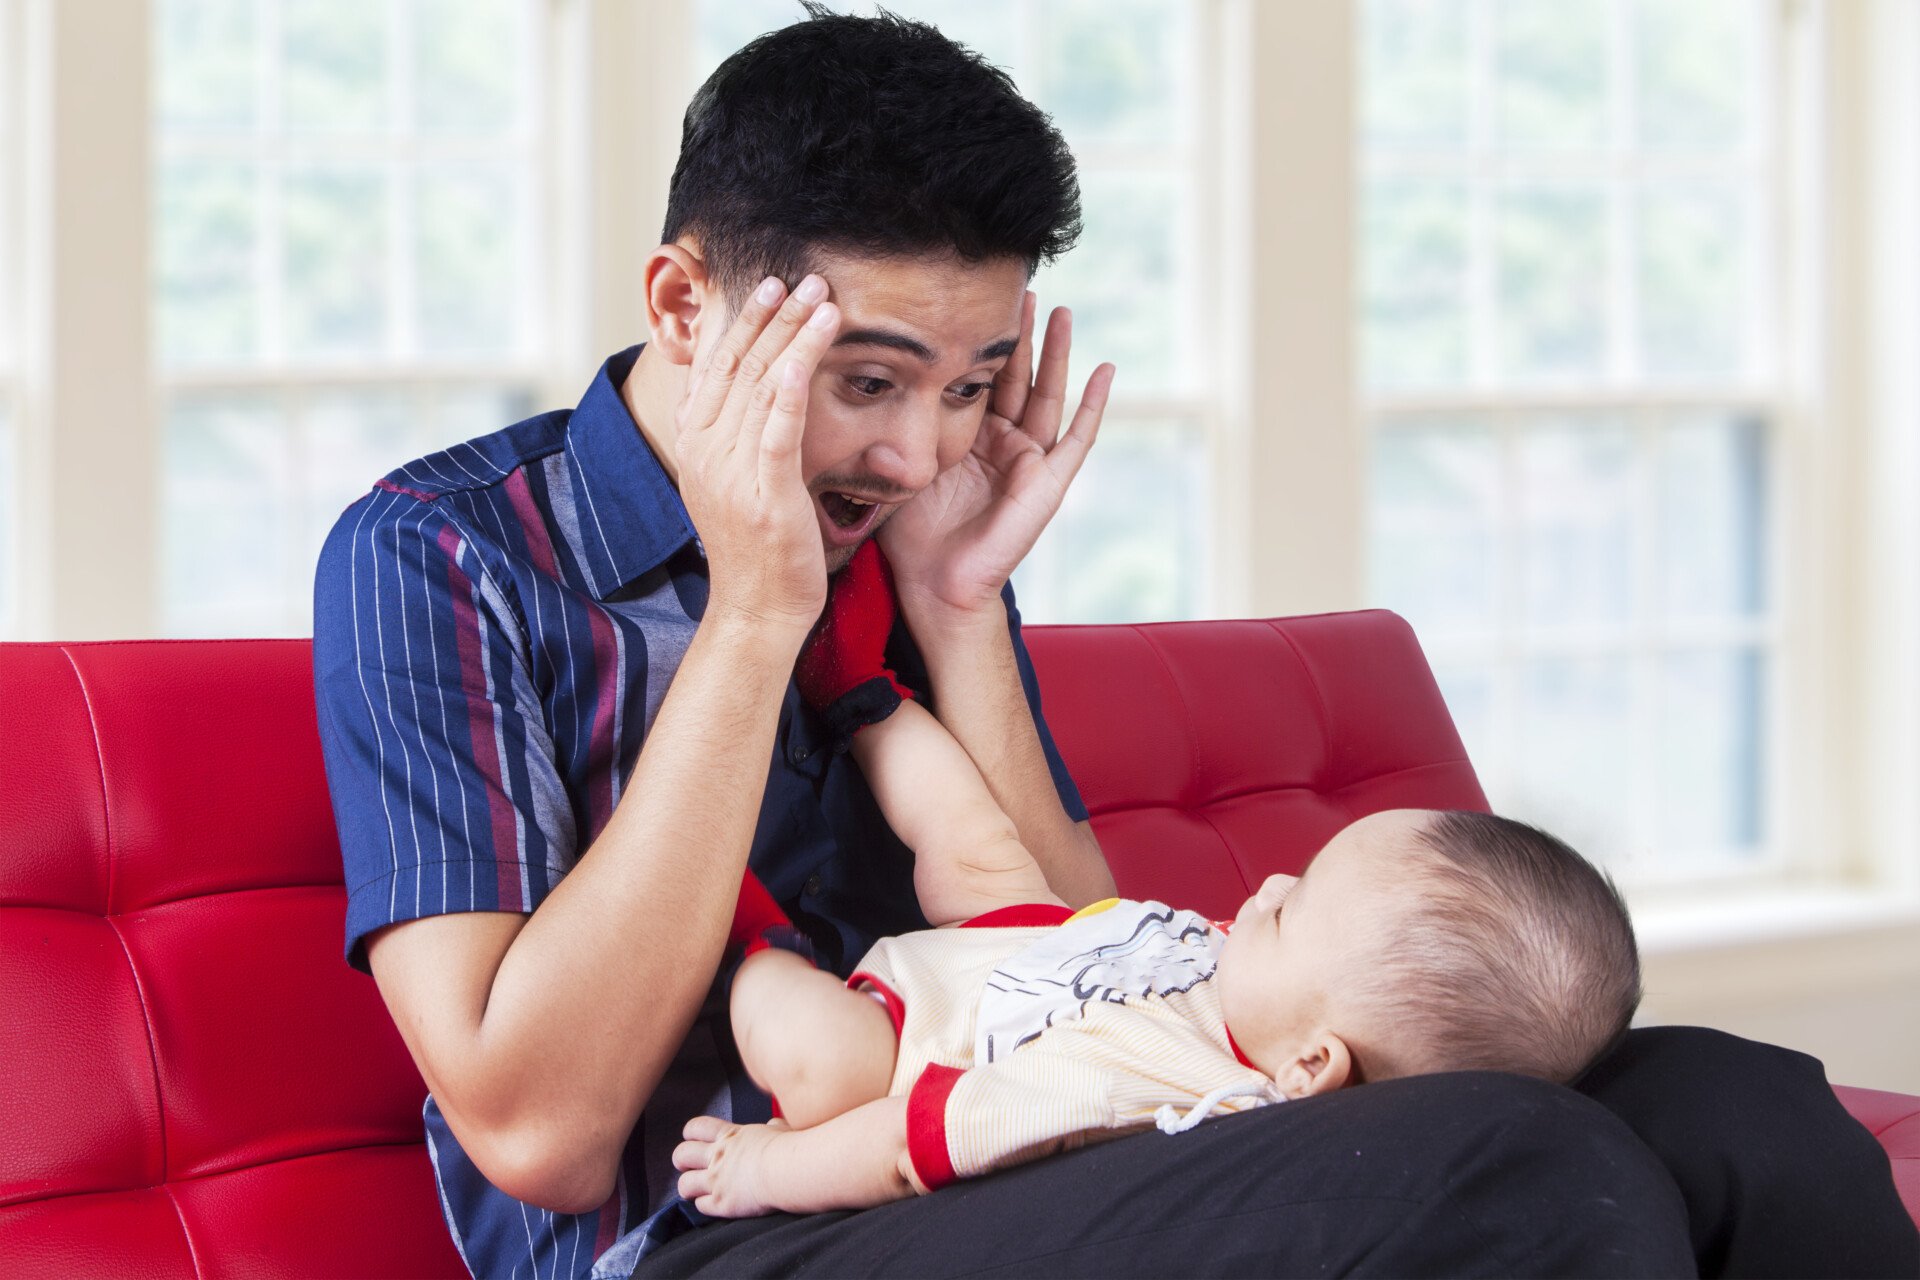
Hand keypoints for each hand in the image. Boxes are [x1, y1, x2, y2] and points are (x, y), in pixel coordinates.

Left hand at [673, 1115, 787, 1218]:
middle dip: (680, 1160)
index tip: (693, 1138)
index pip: (697, 1127)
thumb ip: (773, 1128)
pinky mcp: (722, 1203)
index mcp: (731, 1136)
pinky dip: (704, 1206)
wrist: (789, 1169)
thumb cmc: (789, 1148)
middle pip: (681, 1154)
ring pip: (684, 1184)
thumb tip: (774, 1125)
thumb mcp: (780, 1130)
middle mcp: (718, 1156)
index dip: (690, 1133)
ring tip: (693, 1191)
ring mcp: (717, 1180)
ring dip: (687, 1188)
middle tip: (687, 1166)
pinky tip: (713, 1205)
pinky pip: (700, 1206)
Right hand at [674, 275, 841, 636]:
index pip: (717, 366)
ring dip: (793, 337)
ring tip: (823, 299)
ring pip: (759, 387)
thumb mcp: (738, 478)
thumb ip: (741, 433)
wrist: (759, 611)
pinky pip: (774, 431)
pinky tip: (804, 354)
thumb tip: (755, 387)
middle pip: (738, 366)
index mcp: (697, 443)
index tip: (769, 286)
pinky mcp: (763, 495)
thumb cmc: (761, 546)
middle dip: (773, 316)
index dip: (743, 322)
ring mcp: (730, 473)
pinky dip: (788, 388)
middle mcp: (705, 452)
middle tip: (804, 276)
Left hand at [878, 292, 1114, 631]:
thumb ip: (889, 429)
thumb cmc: (912, 536)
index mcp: (968, 438)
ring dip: (1057, 354)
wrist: (934, 586)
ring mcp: (1029, 461)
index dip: (980, 340)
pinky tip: (1106, 371)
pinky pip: (1076, 438)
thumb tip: (855, 382)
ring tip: (1062, 311)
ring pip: (1049, 395)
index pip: (979, 378)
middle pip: (1018, 377)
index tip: (974, 298)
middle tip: (1022, 287)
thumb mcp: (897, 466)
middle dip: (1021, 334)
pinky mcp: (1048, 483)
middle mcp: (1002, 444)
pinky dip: (1094, 405)